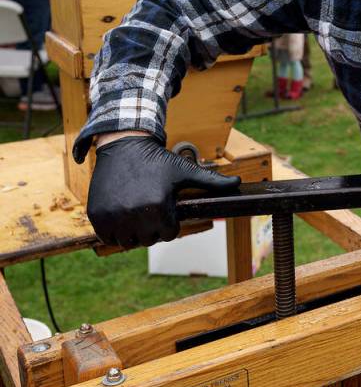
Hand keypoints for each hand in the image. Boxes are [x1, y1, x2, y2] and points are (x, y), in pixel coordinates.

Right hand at [87, 136, 239, 247]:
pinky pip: (107, 237)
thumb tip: (238, 182)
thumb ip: (211, 180)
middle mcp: (134, 213)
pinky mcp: (97, 215)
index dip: (169, 222)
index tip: (164, 207)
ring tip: (135, 211)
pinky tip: (120, 214)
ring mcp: (113, 215)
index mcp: (159, 206)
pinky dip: (113, 231)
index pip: (168, 234)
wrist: (124, 144)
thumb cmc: (157, 160)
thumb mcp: (185, 170)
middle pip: (148, 240)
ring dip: (132, 232)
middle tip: (149, 208)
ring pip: (127, 242)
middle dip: (151, 228)